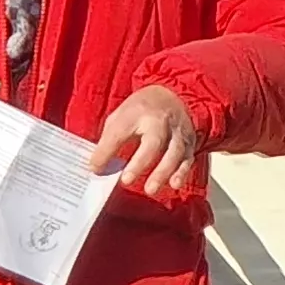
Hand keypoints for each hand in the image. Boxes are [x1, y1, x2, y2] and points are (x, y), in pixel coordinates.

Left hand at [86, 84, 205, 197]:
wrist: (172, 95)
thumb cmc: (140, 111)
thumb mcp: (120, 117)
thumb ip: (110, 140)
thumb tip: (98, 167)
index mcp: (136, 112)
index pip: (119, 132)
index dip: (106, 151)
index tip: (95, 168)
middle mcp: (159, 121)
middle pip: (153, 142)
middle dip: (139, 163)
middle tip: (126, 181)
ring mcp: (177, 131)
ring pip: (173, 152)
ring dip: (162, 172)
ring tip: (149, 189)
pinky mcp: (189, 142)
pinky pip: (187, 158)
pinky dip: (181, 172)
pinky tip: (174, 184)